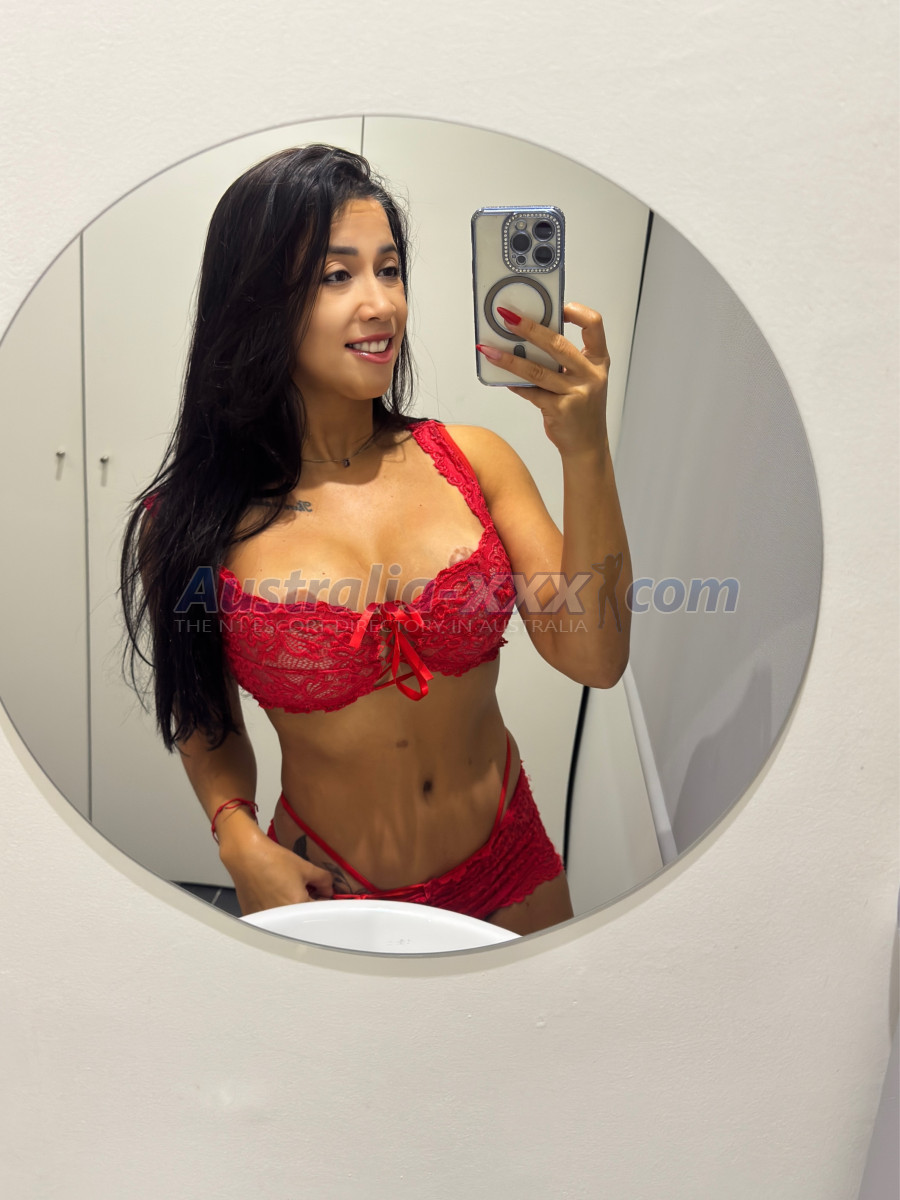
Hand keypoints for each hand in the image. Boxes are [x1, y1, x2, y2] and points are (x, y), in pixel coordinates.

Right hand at [219, 824, 334, 915]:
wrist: (247, 856)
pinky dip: (277, 910)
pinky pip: (273, 919)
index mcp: (297, 905)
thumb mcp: (306, 867)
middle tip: (302, 890)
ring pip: (288, 919)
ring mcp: (267, 919)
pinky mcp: (255, 918)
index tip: (321, 894)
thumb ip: (324, 880)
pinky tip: (273, 895)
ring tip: (285, 890)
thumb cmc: (273, 860)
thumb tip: (328, 890)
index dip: (322, 900)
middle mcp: (281, 917)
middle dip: (307, 905)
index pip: (319, 910)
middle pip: (303, 917)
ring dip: (292, 909)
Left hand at [477, 301, 609, 458]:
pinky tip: (501, 376)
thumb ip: (563, 361)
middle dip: (530, 328)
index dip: (577, 311)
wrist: (587, 445)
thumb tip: (527, 339)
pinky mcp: (560, 410)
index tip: (557, 306)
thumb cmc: (582, 409)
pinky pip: (531, 392)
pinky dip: (515, 384)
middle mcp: (591, 375)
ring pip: (537, 370)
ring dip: (510, 359)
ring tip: (489, 349)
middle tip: (507, 318)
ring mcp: (576, 393)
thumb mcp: (582, 379)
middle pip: (557, 344)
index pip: (594, 325)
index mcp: (598, 361)